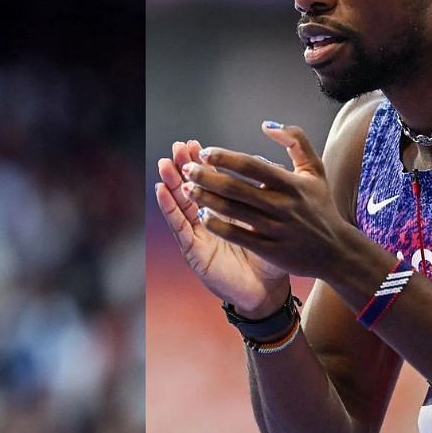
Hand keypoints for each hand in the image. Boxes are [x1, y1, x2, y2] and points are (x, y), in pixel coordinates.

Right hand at [156, 139, 289, 316]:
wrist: (269, 289)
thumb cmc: (270, 254)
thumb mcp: (267, 219)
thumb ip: (262, 194)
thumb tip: (262, 163)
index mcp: (225, 211)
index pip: (210, 181)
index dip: (201, 163)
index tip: (194, 143)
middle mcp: (207, 221)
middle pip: (191, 188)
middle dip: (183, 167)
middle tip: (178, 146)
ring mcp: (198, 235)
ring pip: (180, 204)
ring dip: (171, 183)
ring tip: (164, 163)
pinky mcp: (193, 251)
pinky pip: (179, 227)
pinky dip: (169, 208)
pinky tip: (161, 190)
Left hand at [184, 123, 346, 279]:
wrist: (336, 251)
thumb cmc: (321, 207)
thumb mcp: (315, 169)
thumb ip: (296, 140)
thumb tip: (267, 125)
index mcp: (291, 183)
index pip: (251, 165)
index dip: (225, 157)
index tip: (204, 152)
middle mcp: (282, 205)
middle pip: (236, 188)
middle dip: (206, 177)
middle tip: (186, 169)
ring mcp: (275, 228)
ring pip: (233, 211)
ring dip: (206, 198)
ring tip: (185, 189)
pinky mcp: (270, 249)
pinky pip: (237, 235)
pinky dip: (217, 224)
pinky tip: (201, 214)